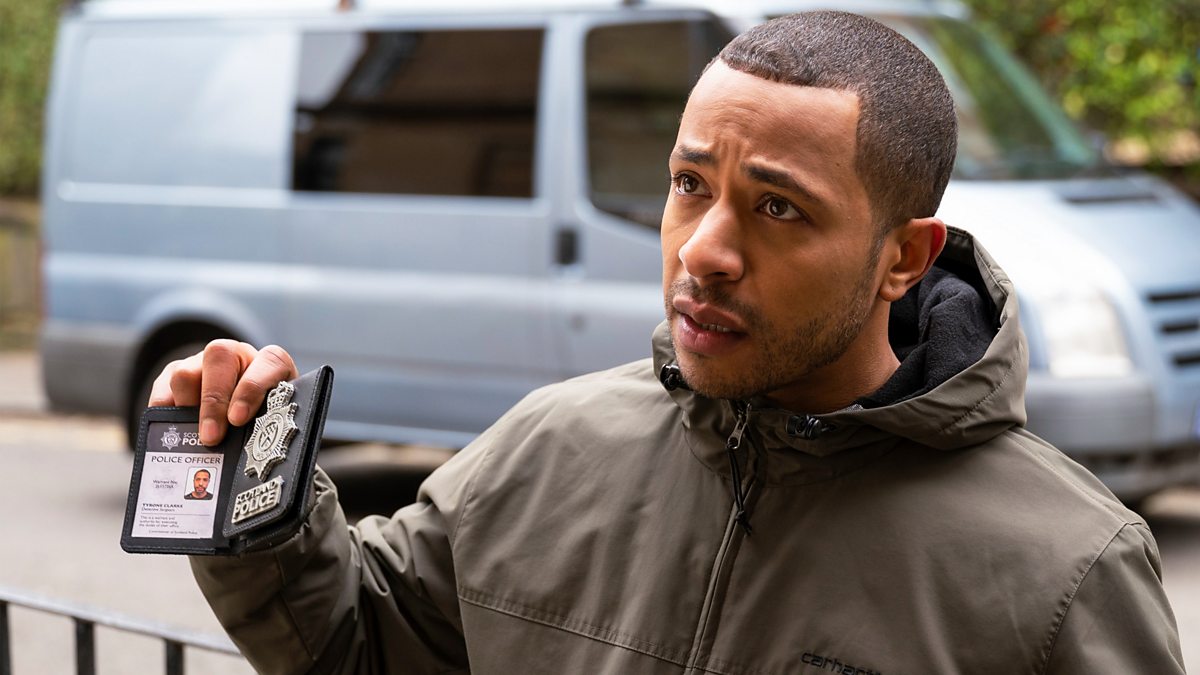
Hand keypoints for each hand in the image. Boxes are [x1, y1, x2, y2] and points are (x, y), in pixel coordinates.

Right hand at [148, 340, 298, 445]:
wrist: (243, 412)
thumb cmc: (265, 418)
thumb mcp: (273, 421)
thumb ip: (268, 427)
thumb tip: (250, 453)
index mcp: (271, 363)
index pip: (269, 361)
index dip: (252, 389)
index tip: (239, 419)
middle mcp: (235, 356)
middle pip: (218, 357)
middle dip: (213, 401)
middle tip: (211, 437)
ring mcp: (202, 363)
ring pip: (185, 372)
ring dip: (186, 408)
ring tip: (192, 438)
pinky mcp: (174, 375)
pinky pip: (162, 390)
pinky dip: (163, 414)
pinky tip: (170, 434)